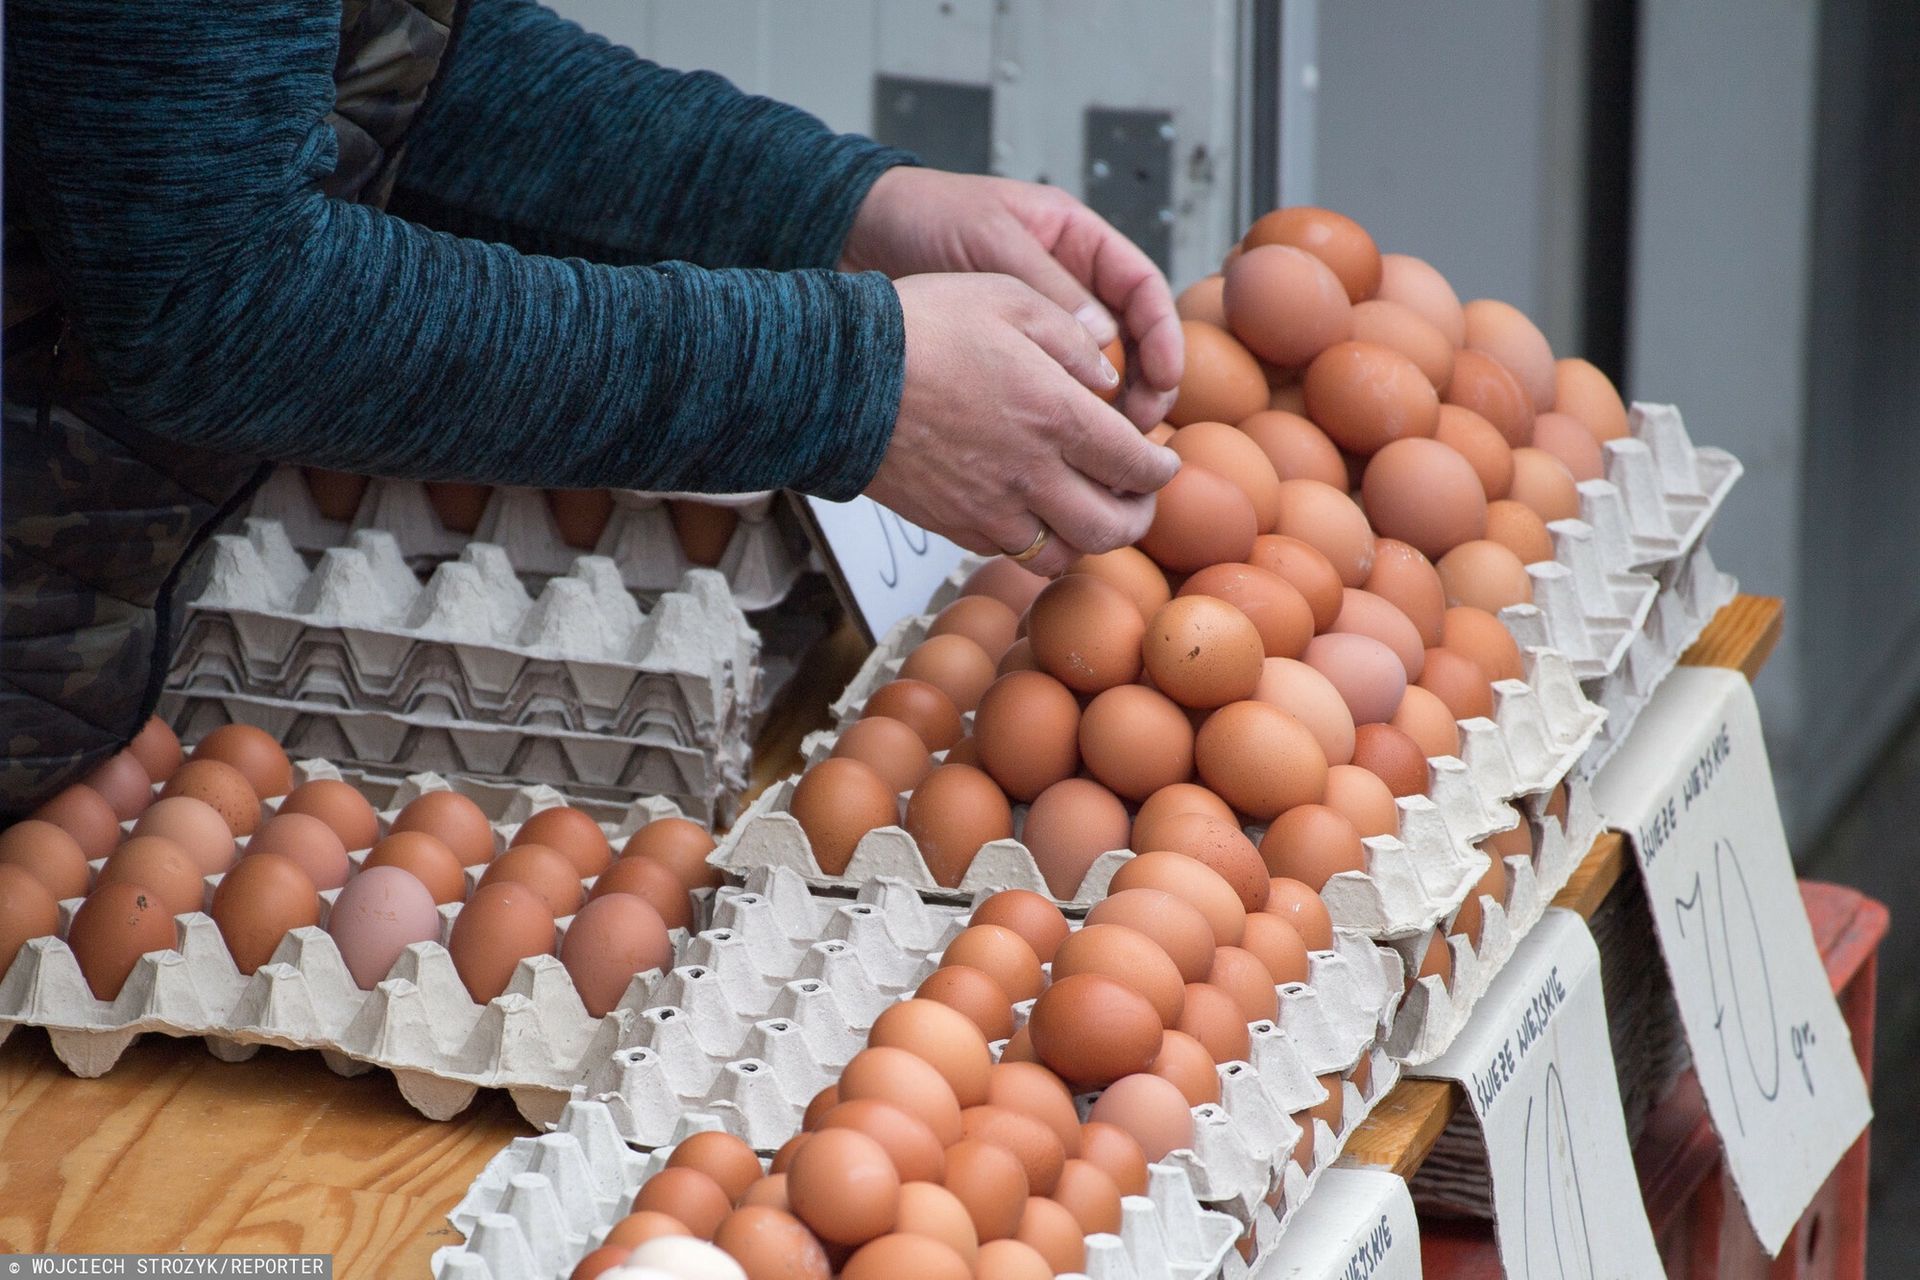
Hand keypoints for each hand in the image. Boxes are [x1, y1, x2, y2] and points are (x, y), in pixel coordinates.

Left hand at [842, 168, 1182, 429]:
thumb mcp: (989, 239)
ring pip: (1094, 374)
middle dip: (1144, 386)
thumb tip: (1103, 345)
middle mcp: (1066, 283)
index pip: (1142, 288)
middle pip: (1130, 341)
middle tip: (1139, 429)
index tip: (1165, 379)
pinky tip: (1060, 449)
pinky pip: (1049, 391)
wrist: (855, 233)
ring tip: (1106, 450)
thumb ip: (1046, 287)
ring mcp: (1038, 322)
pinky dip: (1062, 418)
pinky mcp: (1007, 357)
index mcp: (1075, 241)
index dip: (1162, 335)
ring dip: (1108, 412)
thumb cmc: (923, 217)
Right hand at [865, 274, 1181, 576]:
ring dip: (1087, 540)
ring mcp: (990, 508)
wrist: (836, 376)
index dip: (1161, 470)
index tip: (1162, 461)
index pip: (1138, 466)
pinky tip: (1031, 511)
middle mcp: (1031, 473)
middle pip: (1112, 529)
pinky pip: (1011, 552)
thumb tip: (1110, 381)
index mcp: (1057, 415)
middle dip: (1137, 518)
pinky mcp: (954, 525)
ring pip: (1064, 555)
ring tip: (1088, 513)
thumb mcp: (1009, 298)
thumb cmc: (921, 326)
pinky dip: (1035, 541)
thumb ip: (1073, 340)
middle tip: (1138, 499)